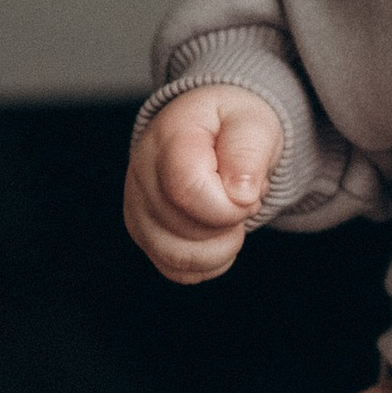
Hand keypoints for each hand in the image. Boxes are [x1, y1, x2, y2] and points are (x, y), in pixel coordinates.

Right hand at [124, 85, 285, 281]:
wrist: (215, 130)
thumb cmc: (233, 125)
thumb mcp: (254, 122)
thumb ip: (249, 151)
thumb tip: (240, 195)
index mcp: (169, 137)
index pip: (187, 191)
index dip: (229, 205)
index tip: (248, 192)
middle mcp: (141, 173)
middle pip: (185, 228)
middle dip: (230, 222)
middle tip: (242, 196)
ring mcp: (137, 207)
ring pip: (178, 256)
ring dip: (221, 246)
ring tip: (232, 215)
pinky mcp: (144, 235)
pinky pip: (177, 269)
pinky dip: (209, 262)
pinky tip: (220, 234)